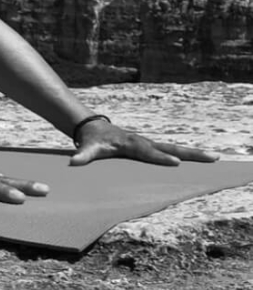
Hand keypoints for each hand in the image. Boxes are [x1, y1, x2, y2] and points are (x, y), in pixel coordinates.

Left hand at [69, 121, 219, 166]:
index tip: (175, 162)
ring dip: (194, 154)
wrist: (93, 126)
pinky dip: (187, 154)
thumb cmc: (91, 140)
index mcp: (130, 143)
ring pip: (175, 147)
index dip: (160, 158)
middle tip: (211, 158)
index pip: (147, 153)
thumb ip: (82, 156)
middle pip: (169, 147)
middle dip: (189, 154)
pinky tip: (201, 160)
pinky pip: (172, 150)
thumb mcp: (86, 148)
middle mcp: (143, 141)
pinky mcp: (151, 146)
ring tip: (215, 158)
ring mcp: (149, 143)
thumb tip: (73, 162)